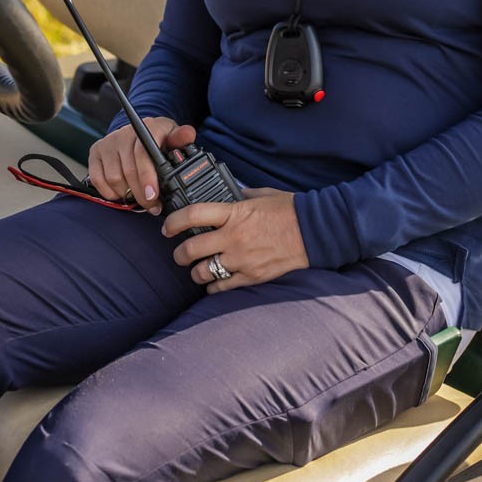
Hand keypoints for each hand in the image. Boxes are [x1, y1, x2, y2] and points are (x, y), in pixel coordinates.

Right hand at [87, 118, 196, 211]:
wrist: (140, 133)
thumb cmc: (160, 139)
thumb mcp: (174, 138)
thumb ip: (182, 138)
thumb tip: (188, 134)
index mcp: (147, 127)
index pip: (143, 152)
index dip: (147, 176)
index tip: (153, 195)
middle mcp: (124, 132)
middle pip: (129, 170)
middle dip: (142, 194)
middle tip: (153, 207)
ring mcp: (108, 142)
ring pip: (114, 178)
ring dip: (128, 195)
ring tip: (140, 199)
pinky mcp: (95, 152)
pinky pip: (98, 179)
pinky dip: (111, 192)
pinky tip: (123, 193)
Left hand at [163, 187, 308, 291]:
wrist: (313, 231)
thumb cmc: (289, 210)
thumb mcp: (261, 195)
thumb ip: (240, 197)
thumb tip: (226, 196)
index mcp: (234, 213)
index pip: (193, 215)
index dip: (174, 221)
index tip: (168, 227)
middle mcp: (234, 237)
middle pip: (191, 249)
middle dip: (178, 253)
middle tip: (179, 253)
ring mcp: (242, 259)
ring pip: (203, 272)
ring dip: (195, 271)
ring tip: (197, 268)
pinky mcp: (251, 276)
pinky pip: (222, 286)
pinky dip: (213, 285)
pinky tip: (213, 281)